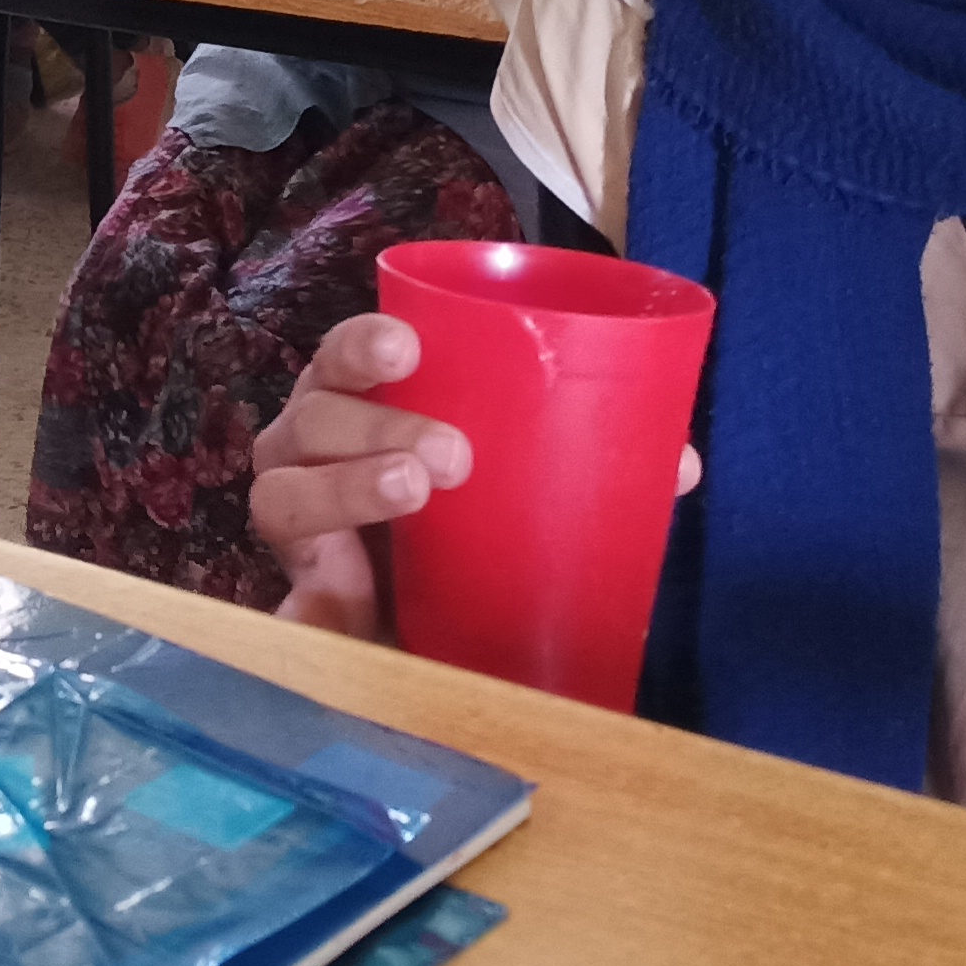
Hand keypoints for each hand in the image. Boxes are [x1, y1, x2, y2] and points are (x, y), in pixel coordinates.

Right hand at [253, 316, 701, 638]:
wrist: (435, 623)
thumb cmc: (469, 516)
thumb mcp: (520, 480)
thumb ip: (589, 463)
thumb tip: (680, 465)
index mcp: (358, 401)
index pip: (342, 356)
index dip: (363, 343)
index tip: (409, 347)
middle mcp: (310, 448)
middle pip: (315, 416)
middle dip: (377, 424)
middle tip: (454, 455)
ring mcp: (296, 523)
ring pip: (284, 494)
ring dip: (346, 488)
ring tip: (413, 493)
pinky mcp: (299, 601)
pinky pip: (284, 607)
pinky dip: (302, 610)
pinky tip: (331, 613)